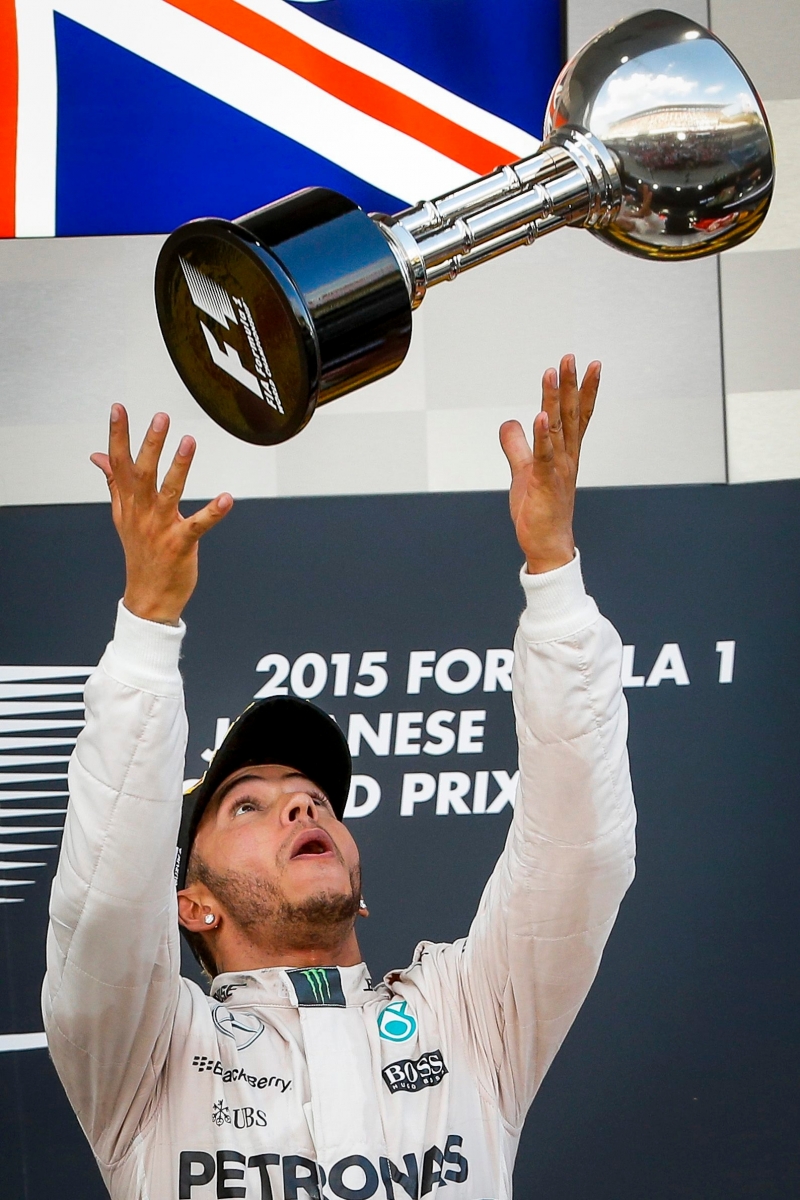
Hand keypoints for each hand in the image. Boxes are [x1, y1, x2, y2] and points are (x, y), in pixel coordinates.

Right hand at [91, 405, 232, 623]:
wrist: (148, 597)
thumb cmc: (140, 553)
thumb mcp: (122, 516)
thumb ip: (114, 482)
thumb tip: (97, 456)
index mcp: (128, 504)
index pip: (119, 464)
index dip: (118, 436)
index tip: (118, 409)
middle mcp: (141, 513)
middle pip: (142, 474)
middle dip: (150, 444)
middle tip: (161, 417)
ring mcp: (160, 529)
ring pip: (169, 493)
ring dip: (179, 467)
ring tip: (189, 441)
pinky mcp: (181, 544)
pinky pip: (198, 525)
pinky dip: (213, 512)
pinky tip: (227, 499)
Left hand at [499, 354, 599, 574]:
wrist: (546, 544)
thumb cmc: (539, 510)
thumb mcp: (524, 471)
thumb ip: (517, 446)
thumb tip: (510, 422)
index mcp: (565, 453)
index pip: (578, 415)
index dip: (584, 390)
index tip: (589, 365)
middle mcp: (567, 457)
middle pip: (571, 414)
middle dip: (571, 384)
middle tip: (571, 357)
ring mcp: (558, 470)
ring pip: (558, 428)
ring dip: (556, 399)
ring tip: (554, 372)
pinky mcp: (544, 484)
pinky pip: (544, 456)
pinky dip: (542, 436)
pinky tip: (541, 416)